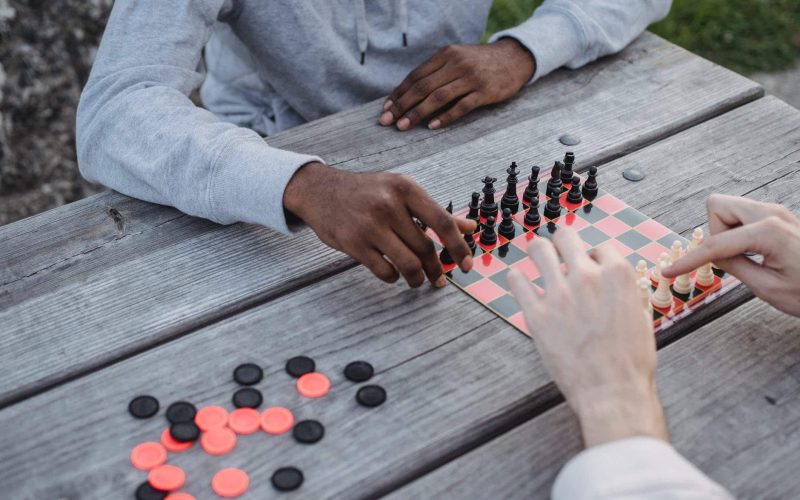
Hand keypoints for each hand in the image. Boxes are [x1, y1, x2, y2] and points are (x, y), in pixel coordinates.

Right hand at [284, 162, 475, 287]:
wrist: (320, 190)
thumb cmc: (366, 192)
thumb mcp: (401, 191)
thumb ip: (434, 211)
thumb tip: (470, 228)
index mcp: (405, 188)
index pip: (442, 222)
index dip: (459, 248)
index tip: (467, 265)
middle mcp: (389, 205)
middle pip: (425, 247)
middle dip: (436, 268)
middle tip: (439, 278)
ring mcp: (370, 225)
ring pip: (408, 263)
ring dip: (417, 278)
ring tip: (418, 281)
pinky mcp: (353, 243)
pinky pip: (384, 271)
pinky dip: (393, 277)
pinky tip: (393, 274)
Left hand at [379, 39, 534, 130]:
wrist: (514, 59)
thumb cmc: (479, 63)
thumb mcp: (456, 59)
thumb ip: (435, 72)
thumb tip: (405, 93)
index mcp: (446, 54)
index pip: (416, 75)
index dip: (399, 93)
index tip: (386, 108)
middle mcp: (456, 64)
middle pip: (423, 87)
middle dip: (402, 105)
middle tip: (388, 121)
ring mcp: (471, 78)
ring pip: (438, 97)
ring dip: (418, 113)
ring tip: (404, 126)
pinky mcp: (485, 92)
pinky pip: (461, 107)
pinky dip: (445, 117)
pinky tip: (431, 126)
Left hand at [506, 228, 667, 447]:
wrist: (612, 391)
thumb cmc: (631, 360)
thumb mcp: (642, 317)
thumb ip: (627, 293)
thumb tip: (619, 283)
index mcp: (617, 275)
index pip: (599, 247)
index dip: (594, 258)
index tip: (589, 269)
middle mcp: (586, 277)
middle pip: (565, 236)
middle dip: (563, 244)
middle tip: (560, 256)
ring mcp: (559, 294)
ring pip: (537, 249)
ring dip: (538, 253)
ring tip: (539, 263)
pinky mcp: (536, 314)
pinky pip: (516, 280)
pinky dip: (518, 280)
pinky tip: (523, 286)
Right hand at [663, 194, 799, 316]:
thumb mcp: (766, 287)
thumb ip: (733, 266)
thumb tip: (712, 255)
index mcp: (767, 231)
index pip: (714, 243)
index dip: (689, 259)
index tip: (669, 270)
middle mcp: (771, 214)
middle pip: (717, 206)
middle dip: (713, 232)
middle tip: (729, 258)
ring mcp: (776, 212)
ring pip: (728, 208)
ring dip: (726, 232)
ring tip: (746, 258)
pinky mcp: (778, 217)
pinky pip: (743, 216)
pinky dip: (737, 233)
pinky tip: (752, 254)